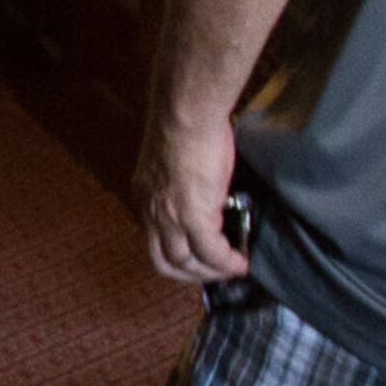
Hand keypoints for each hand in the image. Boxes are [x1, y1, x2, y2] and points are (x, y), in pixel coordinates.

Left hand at [137, 110, 249, 287]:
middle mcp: (151, 211)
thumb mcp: (173, 156)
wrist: (187, 112)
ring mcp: (170, 217)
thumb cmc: (184, 120)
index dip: (176, 251)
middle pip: (164, 260)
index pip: (154, 236)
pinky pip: (212, 252)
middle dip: (190, 273)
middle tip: (213, 272)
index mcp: (144, 194)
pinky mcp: (194, 216)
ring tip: (232, 268)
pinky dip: (227, 262)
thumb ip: (182, 177)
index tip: (196, 254)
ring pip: (186, 263)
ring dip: (210, 272)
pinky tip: (241, 262)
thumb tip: (206, 184)